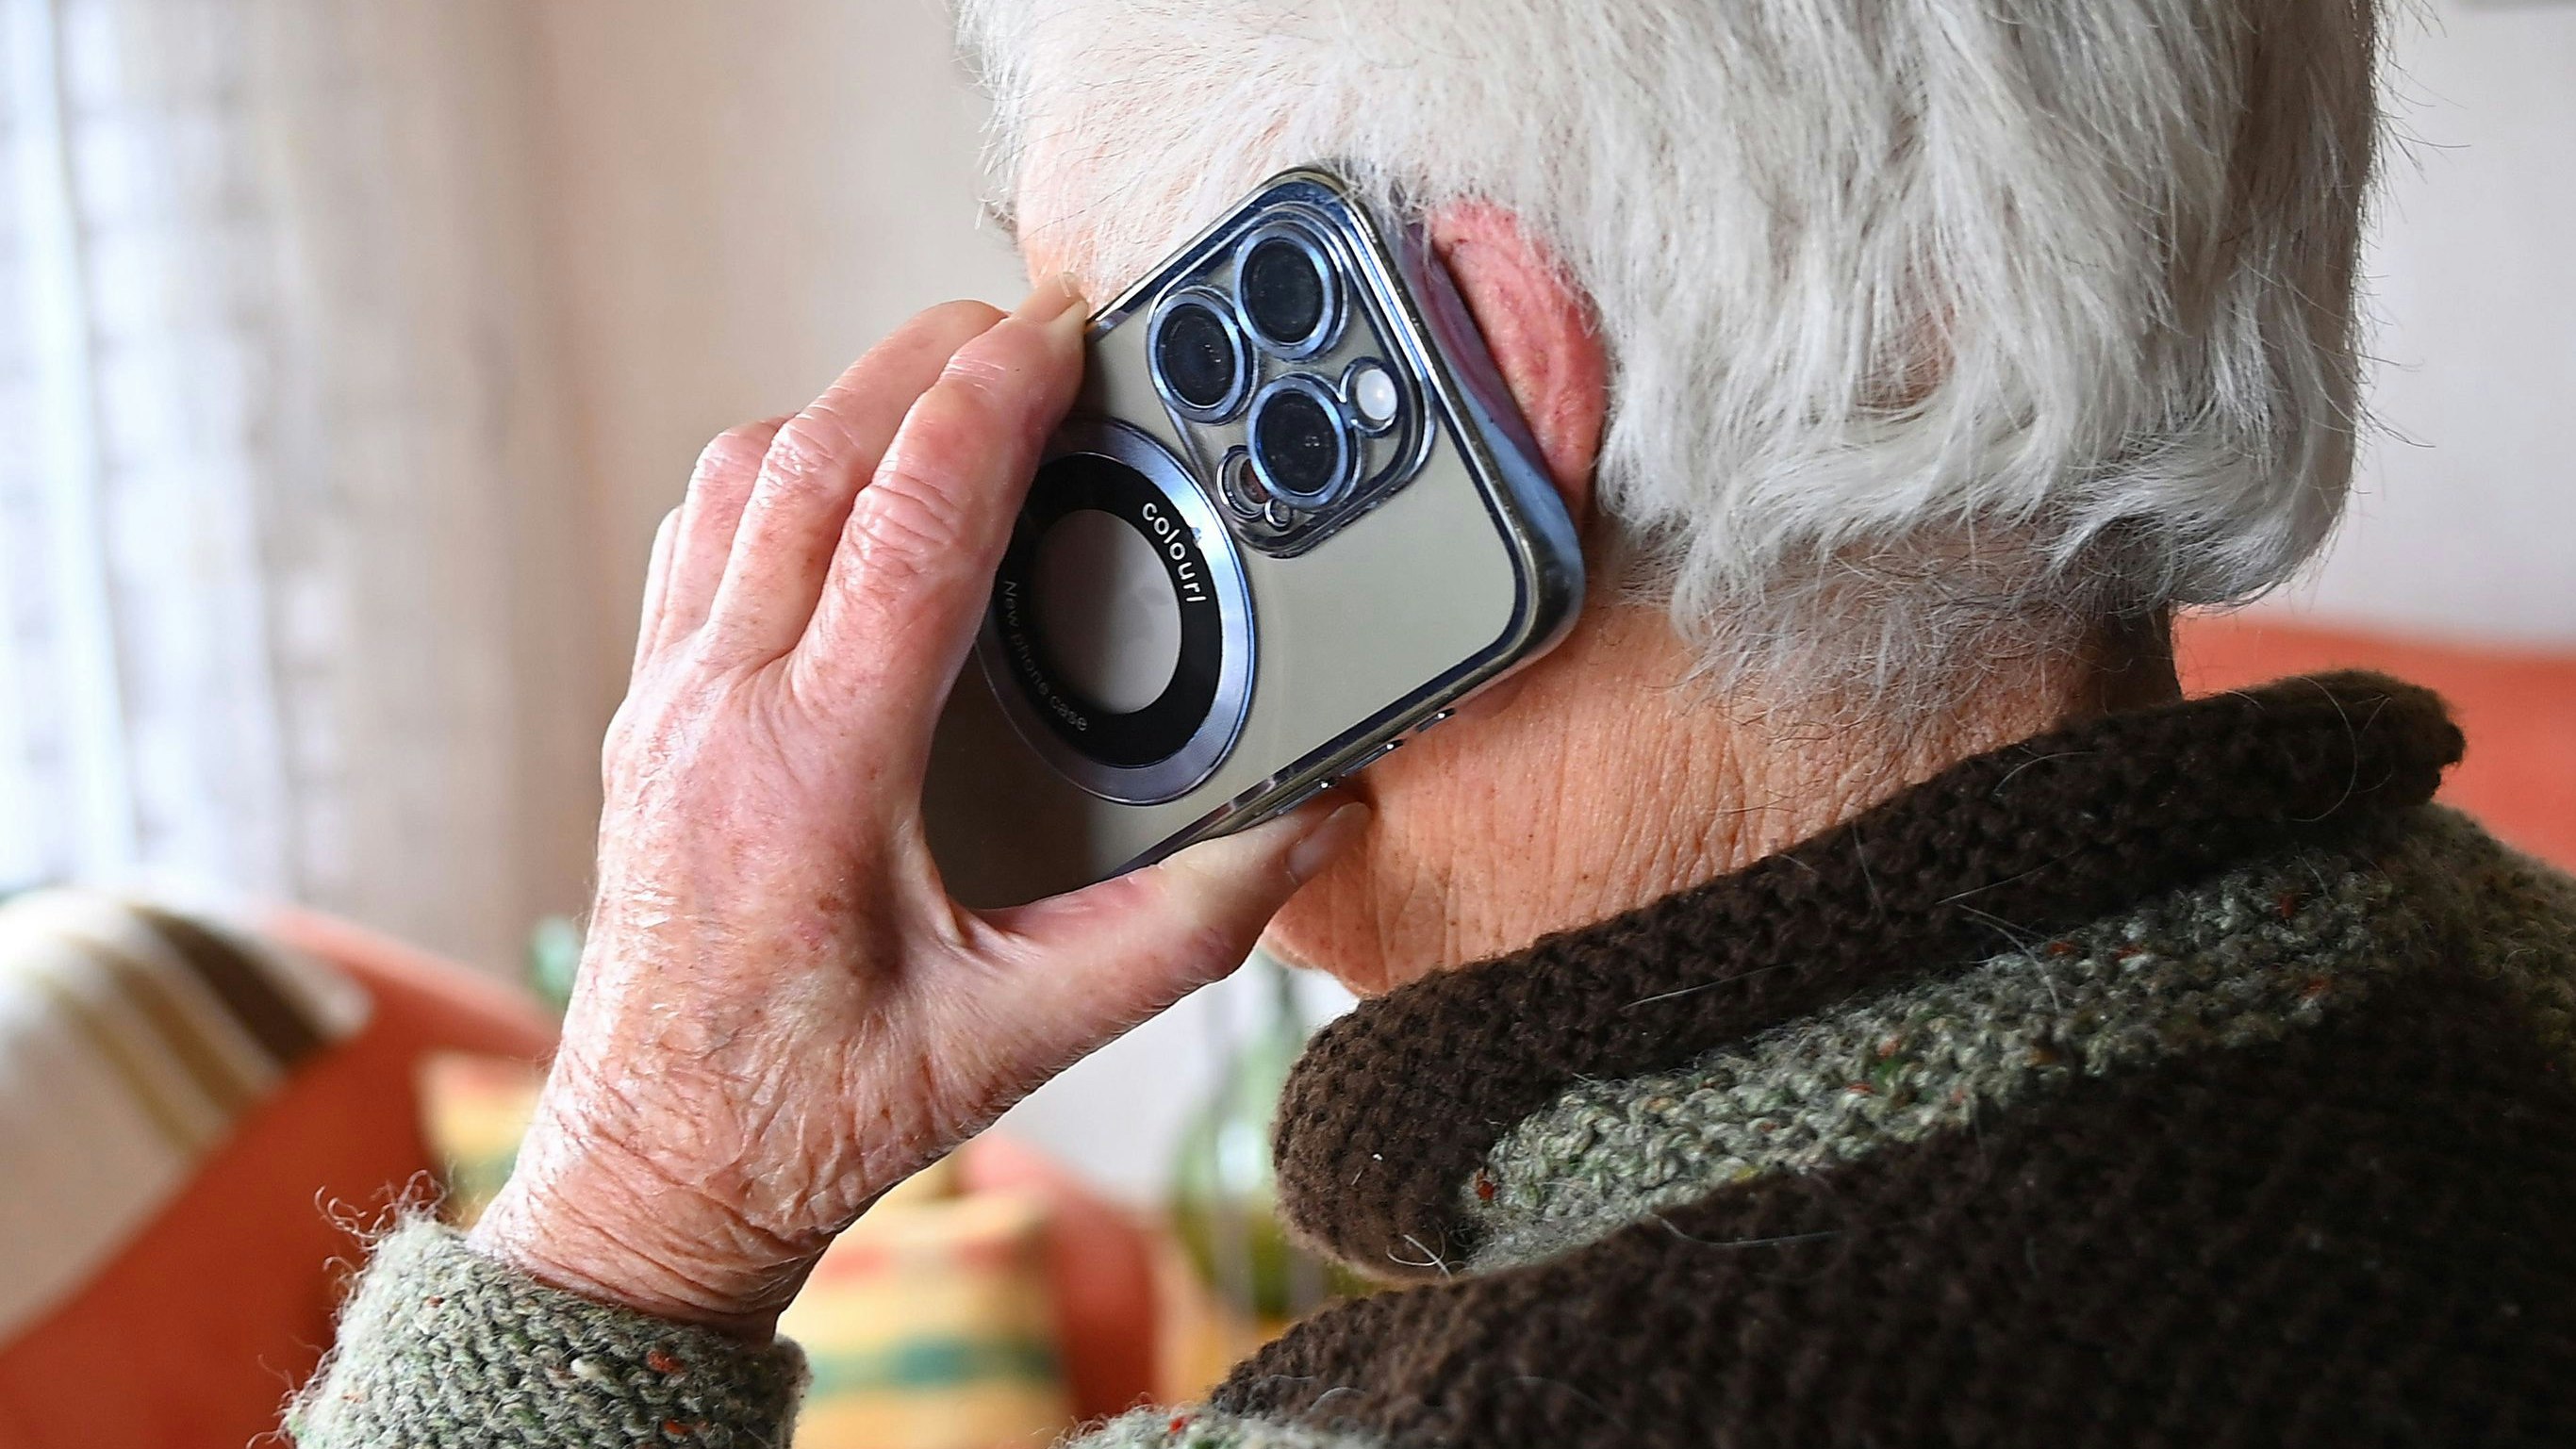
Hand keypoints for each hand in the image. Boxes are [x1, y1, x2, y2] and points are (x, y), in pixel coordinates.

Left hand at [469, 282, 1366, 1336]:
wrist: (657, 1182)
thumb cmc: (813, 1118)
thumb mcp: (1022, 1039)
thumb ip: (1184, 933)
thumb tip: (1312, 827)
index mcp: (812, 774)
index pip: (910, 525)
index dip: (993, 403)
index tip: (1058, 327)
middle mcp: (718, 713)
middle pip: (813, 458)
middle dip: (925, 359)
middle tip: (1029, 321)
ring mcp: (662, 706)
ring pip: (736, 480)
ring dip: (846, 404)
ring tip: (950, 381)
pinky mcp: (646, 719)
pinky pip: (697, 535)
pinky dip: (779, 470)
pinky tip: (848, 488)